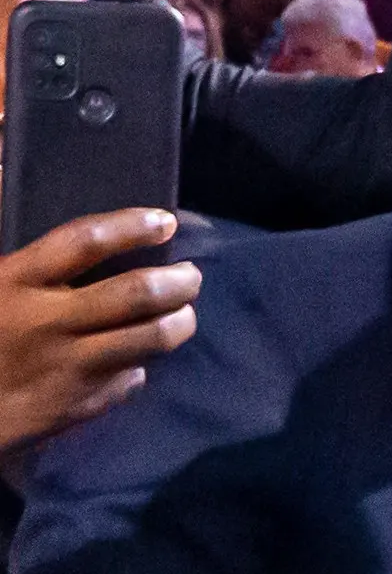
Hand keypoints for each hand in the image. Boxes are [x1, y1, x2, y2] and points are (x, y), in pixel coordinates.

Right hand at [0, 210, 200, 453]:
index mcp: (14, 281)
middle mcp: (45, 321)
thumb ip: (13, 234)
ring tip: (184, 316)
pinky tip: (138, 361)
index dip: (131, 227)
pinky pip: (129, 380)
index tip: (165, 222)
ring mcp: (64, 366)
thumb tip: (6, 167)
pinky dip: (140, 368)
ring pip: (148, 338)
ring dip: (179, 323)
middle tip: (191, 276)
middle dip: (178, 281)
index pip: (85, 241)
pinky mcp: (74, 406)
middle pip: (135, 292)